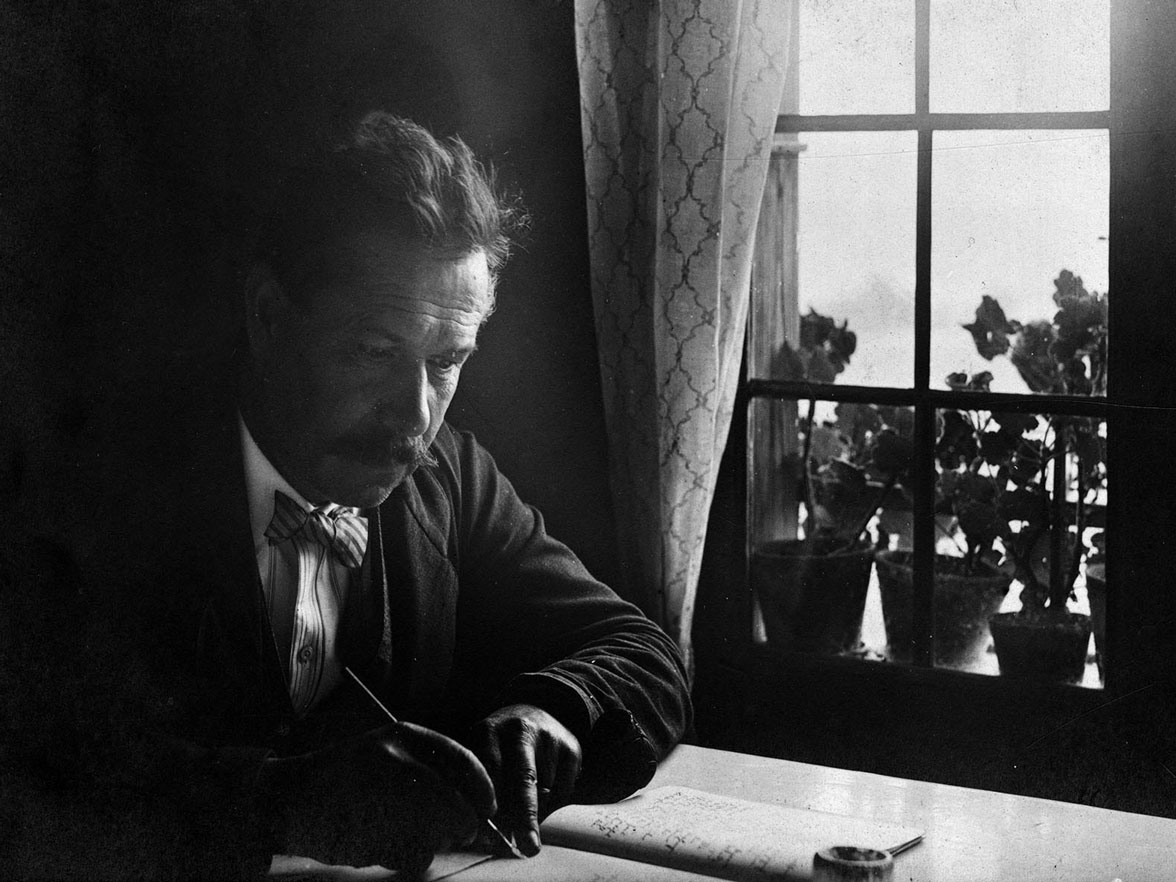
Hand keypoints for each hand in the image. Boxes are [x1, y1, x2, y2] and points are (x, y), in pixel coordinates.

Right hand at [261, 722, 495, 874]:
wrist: (289, 796)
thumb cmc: (345, 777)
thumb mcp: (386, 754)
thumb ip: (427, 771)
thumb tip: (472, 806)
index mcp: (405, 736)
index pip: (464, 762)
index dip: (482, 789)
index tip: (487, 807)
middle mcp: (398, 763)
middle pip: (455, 806)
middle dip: (462, 825)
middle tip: (461, 832)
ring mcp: (384, 799)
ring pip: (436, 835)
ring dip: (430, 842)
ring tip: (400, 831)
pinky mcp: (372, 832)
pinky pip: (413, 856)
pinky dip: (406, 856)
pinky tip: (381, 842)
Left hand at [466, 704, 581, 855]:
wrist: (529, 715)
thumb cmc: (498, 748)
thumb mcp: (480, 756)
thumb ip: (480, 789)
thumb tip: (486, 838)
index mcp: (489, 731)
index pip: (489, 771)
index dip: (490, 801)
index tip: (491, 828)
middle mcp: (520, 729)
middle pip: (524, 780)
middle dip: (526, 816)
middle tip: (529, 847)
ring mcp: (549, 736)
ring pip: (545, 790)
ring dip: (535, 810)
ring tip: (526, 799)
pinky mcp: (571, 745)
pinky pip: (564, 789)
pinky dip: (554, 800)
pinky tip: (544, 784)